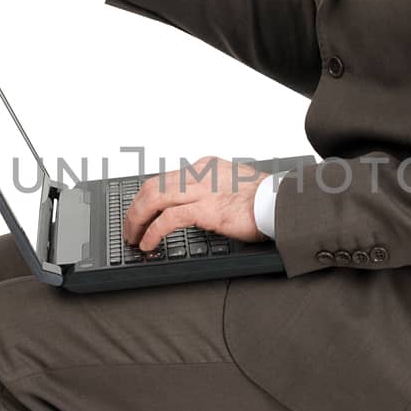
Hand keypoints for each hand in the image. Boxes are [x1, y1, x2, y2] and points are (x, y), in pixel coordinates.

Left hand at [123, 157, 270, 252]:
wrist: (282, 203)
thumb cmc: (265, 198)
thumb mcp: (233, 185)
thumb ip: (213, 190)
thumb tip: (197, 206)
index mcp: (206, 167)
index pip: (165, 178)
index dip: (146, 197)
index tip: (139, 211)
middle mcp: (200, 174)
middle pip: (152, 186)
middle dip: (135, 208)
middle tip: (129, 227)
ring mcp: (202, 190)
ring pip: (154, 199)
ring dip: (137, 220)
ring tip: (133, 237)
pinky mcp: (206, 209)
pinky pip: (168, 219)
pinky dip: (153, 232)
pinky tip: (149, 243)